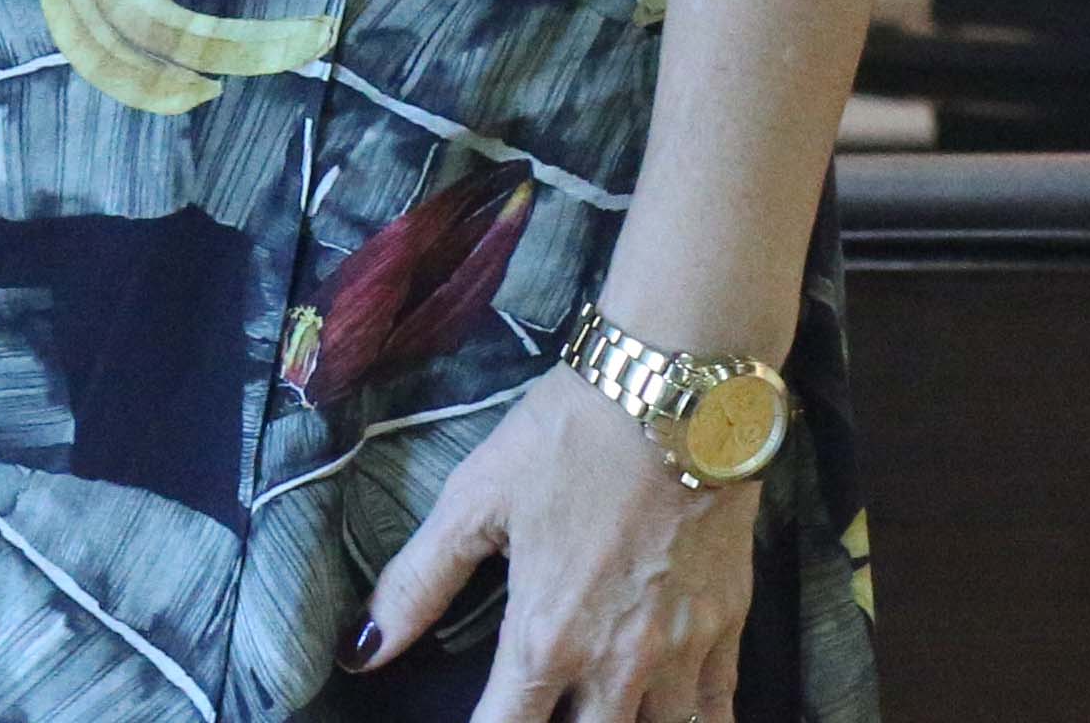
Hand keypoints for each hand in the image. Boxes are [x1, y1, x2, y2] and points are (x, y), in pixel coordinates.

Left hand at [348, 368, 759, 720]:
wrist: (676, 398)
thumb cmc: (566, 441)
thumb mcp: (472, 502)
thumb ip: (415, 585)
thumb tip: (360, 651)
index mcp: (544, 636)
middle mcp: (616, 663)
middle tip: (537, 706)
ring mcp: (681, 653)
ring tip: (594, 711)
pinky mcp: (729, 630)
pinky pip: (720, 712)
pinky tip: (672, 719)